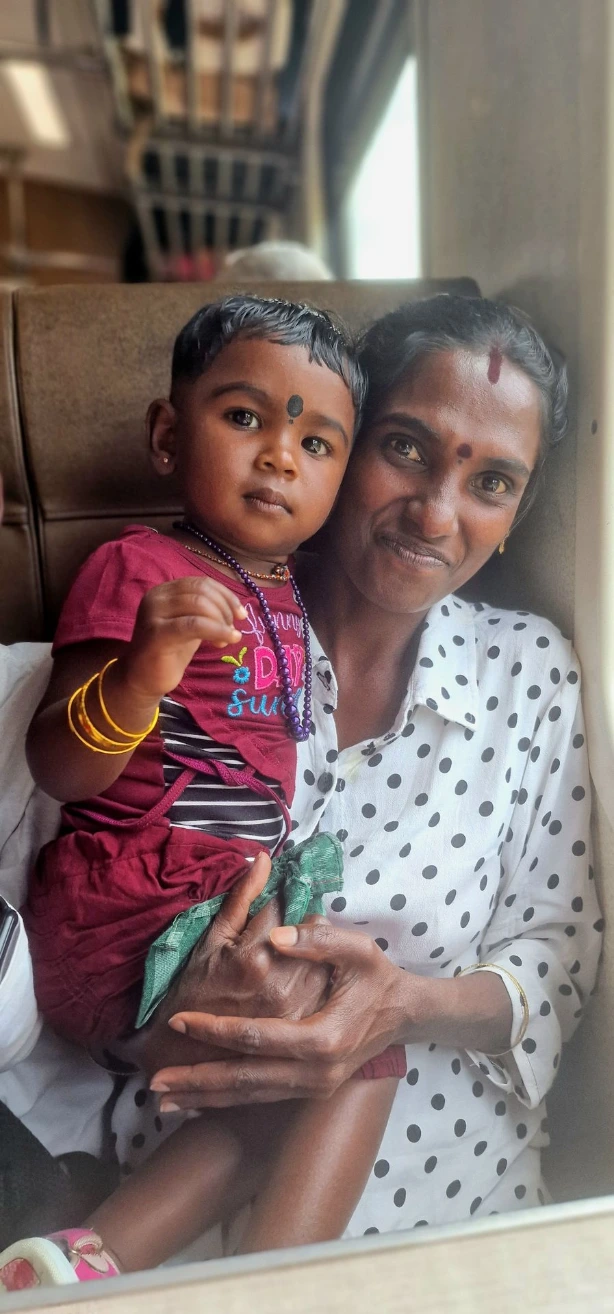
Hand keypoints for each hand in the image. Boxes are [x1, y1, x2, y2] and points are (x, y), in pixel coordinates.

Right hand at [119, 576, 247, 701]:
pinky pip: (194, 625)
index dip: (225, 595)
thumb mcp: (189, 625)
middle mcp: (156, 597)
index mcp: (164, 591)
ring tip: (227, 639)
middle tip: (233, 630)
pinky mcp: (157, 634)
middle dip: (225, 609)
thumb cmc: (168, 653)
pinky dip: (217, 630)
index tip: (241, 614)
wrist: (142, 680)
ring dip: (222, 621)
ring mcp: (154, 614)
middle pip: (201, 591)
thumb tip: (235, 607)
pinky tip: (227, 640)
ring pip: (199, 605)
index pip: (201, 583)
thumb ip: (205, 611)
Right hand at [144, 856, 331, 1078]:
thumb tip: (264, 858)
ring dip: (317, 948)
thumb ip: (241, 899)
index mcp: (256, 954)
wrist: (188, 1053)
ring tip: (295, 955)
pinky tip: (304, 978)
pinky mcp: (308, 1025)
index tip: (278, 903)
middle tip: (288, 931)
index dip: (283, 900)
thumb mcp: (211, 941)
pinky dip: (321, 974)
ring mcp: (299, 1005)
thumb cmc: (194, 990)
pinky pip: (327, 984)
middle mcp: (283, 980)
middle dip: (304, 922)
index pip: (287, 905)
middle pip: (314, 927)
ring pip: (327, 956)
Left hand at [151, 921, 415, 1108]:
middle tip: (153, 1082)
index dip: (214, 1031)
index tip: (178, 1021)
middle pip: (244, 1079)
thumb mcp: (357, 949)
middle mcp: (315, 1074)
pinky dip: (224, 1101)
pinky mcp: (308, 1091)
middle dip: (196, 1080)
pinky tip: (195, 1104)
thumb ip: (317, 940)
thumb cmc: (376, 977)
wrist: (405, 1014)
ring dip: (204, 1098)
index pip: (256, 1037)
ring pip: (248, 1096)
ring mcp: (312, 1088)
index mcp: (323, 1039)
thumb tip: (275, 936)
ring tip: (161, 1101)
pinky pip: (258, 1099)